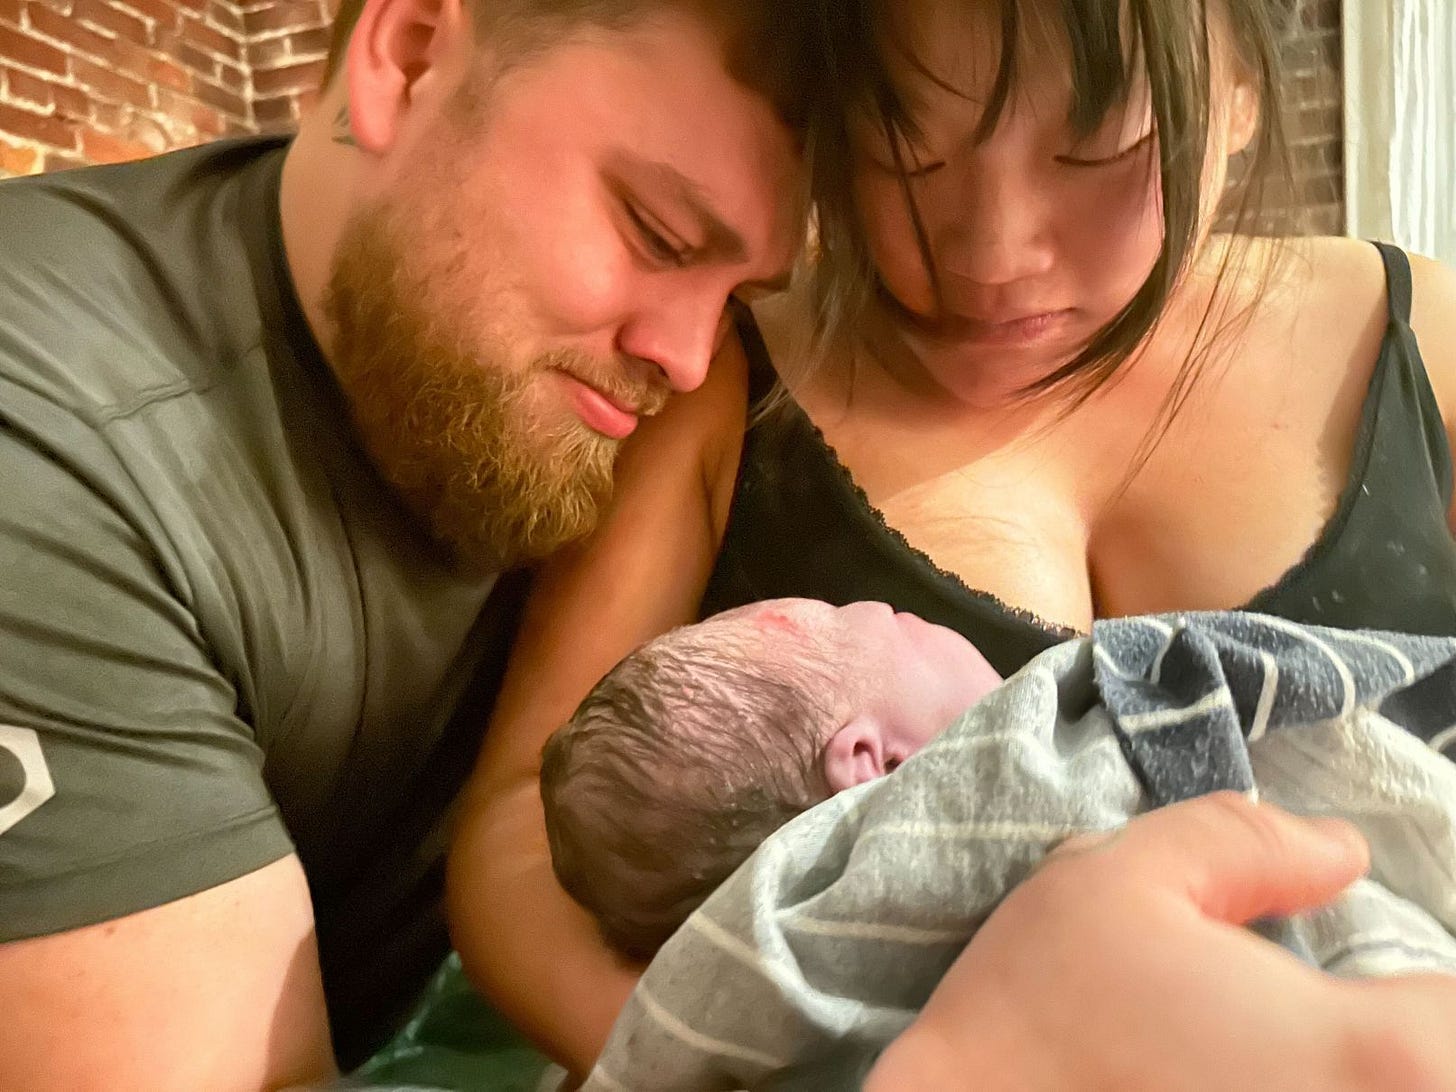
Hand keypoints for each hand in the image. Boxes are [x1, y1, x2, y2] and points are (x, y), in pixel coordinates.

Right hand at [867, 792, 1455, 1090]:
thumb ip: (1244, 842)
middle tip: (1303, 1025)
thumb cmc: (1035, 1016)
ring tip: (1252, 1058)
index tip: (1356, 980)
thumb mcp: (1117, 880)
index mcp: (1371, 1053)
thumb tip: (1338, 853)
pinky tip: (1225, 1080)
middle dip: (1400, 1040)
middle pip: (1439, 1064)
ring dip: (1356, 1073)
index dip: (1415, 986)